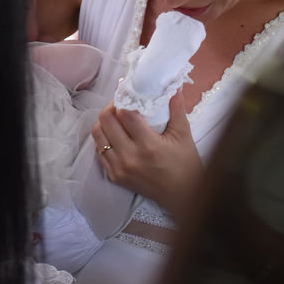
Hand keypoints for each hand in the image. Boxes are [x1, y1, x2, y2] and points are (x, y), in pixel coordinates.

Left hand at [91, 93, 203, 217]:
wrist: (182, 196)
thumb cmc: (185, 165)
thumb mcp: (184, 135)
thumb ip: (176, 109)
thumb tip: (173, 86)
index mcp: (148, 145)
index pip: (124, 114)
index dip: (124, 99)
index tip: (129, 93)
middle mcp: (129, 157)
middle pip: (106, 121)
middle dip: (112, 107)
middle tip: (122, 104)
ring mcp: (119, 168)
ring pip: (98, 135)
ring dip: (105, 122)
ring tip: (117, 118)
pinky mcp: (114, 176)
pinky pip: (99, 151)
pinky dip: (104, 139)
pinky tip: (116, 135)